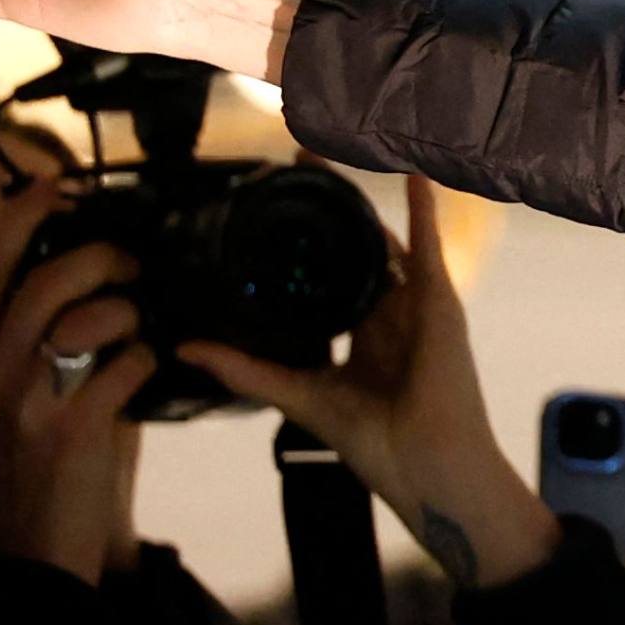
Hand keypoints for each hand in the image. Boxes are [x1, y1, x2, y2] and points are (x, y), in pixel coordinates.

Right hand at [0, 163, 150, 581]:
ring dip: (127, 310)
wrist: (23, 568)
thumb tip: (61, 296)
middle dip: (98, 255)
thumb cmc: (15, 484)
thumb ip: (20, 350)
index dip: (20, 215)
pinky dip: (147, 362)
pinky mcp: (75, 432)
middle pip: (46, 278)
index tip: (51, 186)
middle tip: (126, 263)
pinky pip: (127, 367)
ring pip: (90, 314)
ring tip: (138, 325)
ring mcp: (30, 402)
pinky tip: (146, 374)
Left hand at [176, 177, 562, 590]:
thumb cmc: (380, 445)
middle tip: (293, 166)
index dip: (305, 245)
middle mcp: (391, 314)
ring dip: (356, 199)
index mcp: (365, 335)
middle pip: (355, 249)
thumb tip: (186, 349)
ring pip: (383, 239)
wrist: (427, 468)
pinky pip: (428, 247)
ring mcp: (417, 306)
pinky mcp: (439, 304)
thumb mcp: (300, 395)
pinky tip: (411, 172)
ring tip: (325, 155)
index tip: (274, 212)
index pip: (331, 277)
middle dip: (327, 210)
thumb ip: (246, 369)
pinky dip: (423, 209)